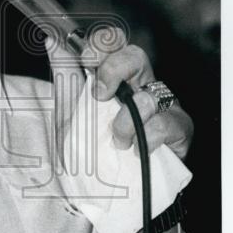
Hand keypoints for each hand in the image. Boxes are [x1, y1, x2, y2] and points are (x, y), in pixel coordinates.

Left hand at [46, 27, 193, 160]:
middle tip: (99, 96)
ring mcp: (164, 105)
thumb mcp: (70, 111)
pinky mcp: (180, 129)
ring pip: (149, 95)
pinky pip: (164, 124)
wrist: (108, 191)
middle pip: (136, 55)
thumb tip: (52, 41)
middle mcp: (142, 85)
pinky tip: (137, 153)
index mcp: (117, 77)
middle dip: (114, 71)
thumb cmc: (92, 148)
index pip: (115, 43)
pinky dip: (145, 140)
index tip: (85, 61)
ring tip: (117, 142)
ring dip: (125, 123)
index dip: (101, 44)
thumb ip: (65, 75)